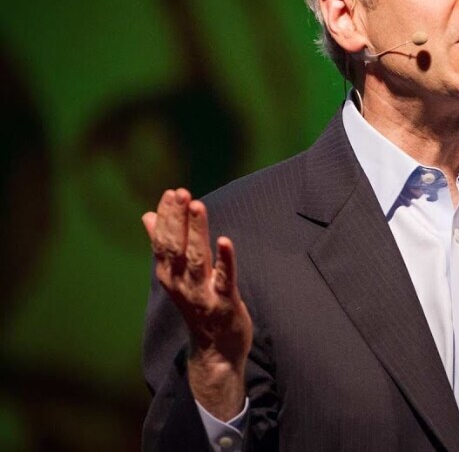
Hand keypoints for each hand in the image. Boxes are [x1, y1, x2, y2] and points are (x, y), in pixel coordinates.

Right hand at [143, 188, 252, 420]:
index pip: (162, 241)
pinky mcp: (224, 303)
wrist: (215, 351)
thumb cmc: (198, 307)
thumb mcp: (176, 276)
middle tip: (181, 193)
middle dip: (177, 219)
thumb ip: (162, 245)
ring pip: (196, 259)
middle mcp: (180, 284)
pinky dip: (225, 260)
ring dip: (196, 232)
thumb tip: (147, 216)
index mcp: (168, 275)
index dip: (167, 217)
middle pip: (175, 247)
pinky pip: (224, 279)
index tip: (171, 192)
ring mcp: (201, 294)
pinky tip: (226, 240)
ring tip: (198, 206)